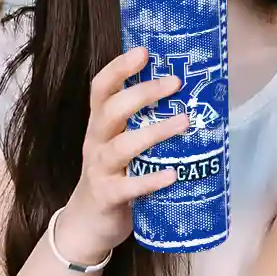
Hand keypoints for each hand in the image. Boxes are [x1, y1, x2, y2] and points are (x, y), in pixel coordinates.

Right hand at [58, 47, 187, 263]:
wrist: (88, 224)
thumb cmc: (116, 173)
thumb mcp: (123, 142)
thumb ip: (144, 121)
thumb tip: (188, 93)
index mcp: (101, 124)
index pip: (101, 89)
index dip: (119, 68)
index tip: (144, 51)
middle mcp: (97, 142)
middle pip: (111, 111)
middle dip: (142, 94)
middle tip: (175, 82)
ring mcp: (100, 170)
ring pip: (122, 146)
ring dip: (154, 132)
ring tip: (184, 122)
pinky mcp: (107, 197)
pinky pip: (127, 187)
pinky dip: (150, 180)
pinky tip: (173, 174)